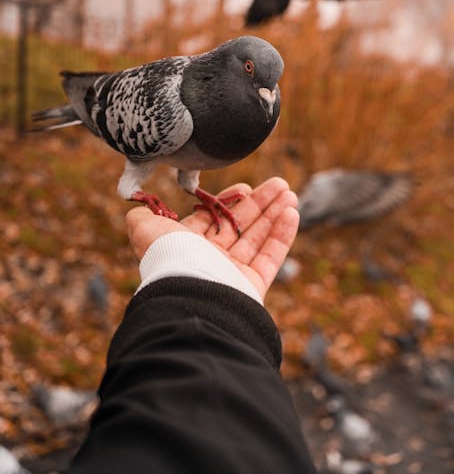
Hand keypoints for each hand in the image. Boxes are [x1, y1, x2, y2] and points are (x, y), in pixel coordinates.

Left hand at [126, 177, 298, 299]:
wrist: (189, 295)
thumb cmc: (169, 258)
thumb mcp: (147, 230)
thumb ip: (142, 217)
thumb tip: (134, 206)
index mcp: (187, 246)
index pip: (213, 220)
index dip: (229, 202)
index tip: (245, 187)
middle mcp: (209, 260)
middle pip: (239, 226)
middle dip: (259, 204)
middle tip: (278, 185)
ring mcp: (232, 274)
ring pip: (258, 238)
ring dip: (275, 214)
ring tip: (289, 194)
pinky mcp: (252, 286)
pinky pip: (271, 257)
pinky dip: (282, 234)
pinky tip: (291, 213)